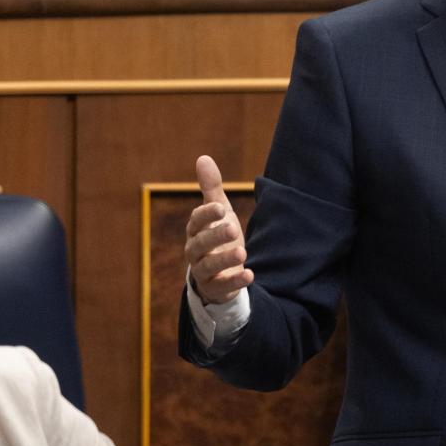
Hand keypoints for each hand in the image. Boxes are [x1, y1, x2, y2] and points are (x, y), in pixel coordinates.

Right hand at [184, 155, 252, 303]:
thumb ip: (211, 188)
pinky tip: (250, 275)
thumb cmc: (217, 236)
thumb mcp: (218, 212)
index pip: (196, 221)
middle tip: (233, 228)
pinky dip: (235, 281)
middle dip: (215, 236)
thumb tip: (203, 157)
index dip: (206, 214)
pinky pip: (222, 286)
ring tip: (243, 252)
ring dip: (225, 260)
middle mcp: (195, 250)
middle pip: (200, 244)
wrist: (217, 272)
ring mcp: (203, 271)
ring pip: (208, 266)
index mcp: (195, 230)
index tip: (220, 208)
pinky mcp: (214, 288)